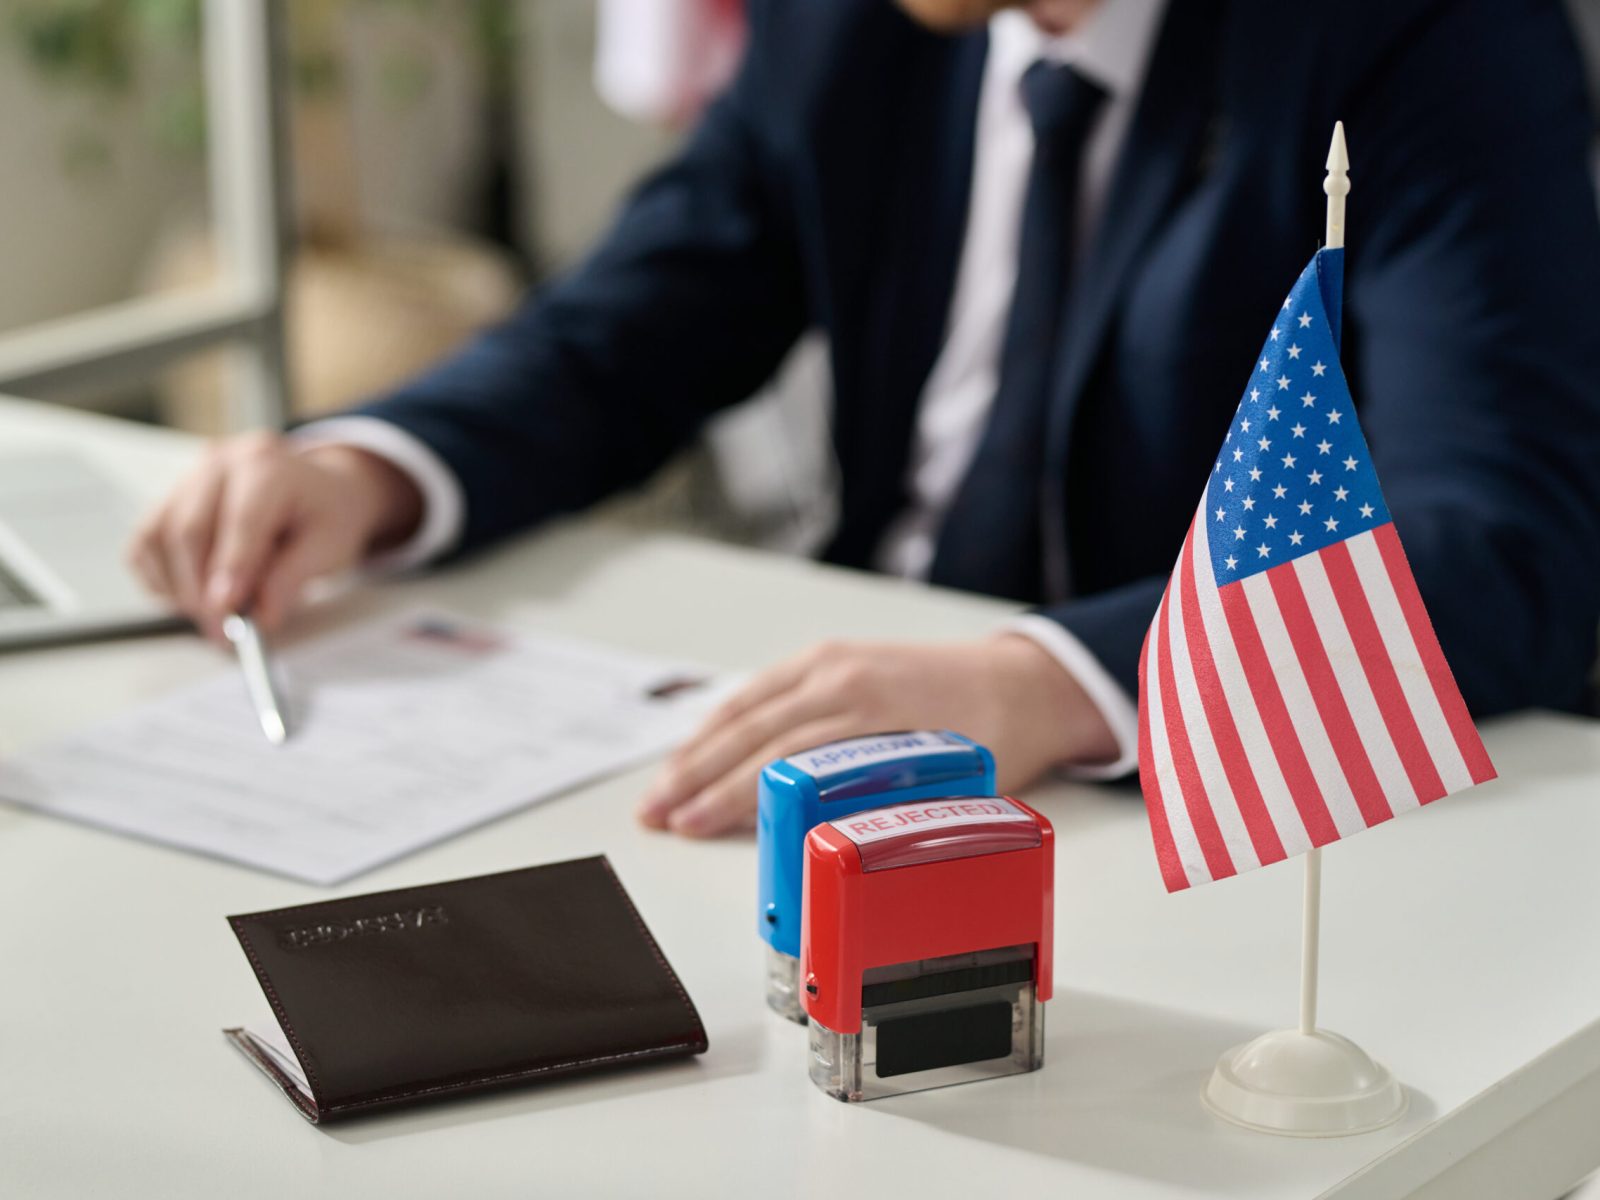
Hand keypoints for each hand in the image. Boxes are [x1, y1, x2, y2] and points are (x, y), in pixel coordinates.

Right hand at [128, 433, 423, 637]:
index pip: (241, 519)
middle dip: (200, 589)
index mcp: (267, 465)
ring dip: (178, 587)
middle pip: (190, 528)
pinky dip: (161, 578)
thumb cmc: (324, 513)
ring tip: (210, 616)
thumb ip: (291, 578)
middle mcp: (219, 463)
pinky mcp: (168, 499)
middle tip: (219, 630)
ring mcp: (187, 478)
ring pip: (159, 536)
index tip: (226, 609)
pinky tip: (189, 596)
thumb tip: (260, 615)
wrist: (314, 487)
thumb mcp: (329, 545)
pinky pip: (145, 543)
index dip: (230, 567)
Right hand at [638, 633, 1118, 836]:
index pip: (781, 757)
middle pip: (751, 732)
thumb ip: (888, 810)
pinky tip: (696, 747)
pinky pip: (761, 690)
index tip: (693, 824)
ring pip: (746, 707)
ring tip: (660, 791)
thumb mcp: (950, 781)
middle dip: (695, 777)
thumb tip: (829, 857)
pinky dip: (722, 721)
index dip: (731, 794)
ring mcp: (831, 661)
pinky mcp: (827, 658)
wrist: (1019, 680)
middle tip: (656, 816)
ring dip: (697, 750)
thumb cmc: (993, 733)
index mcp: (871, 707)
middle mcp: (842, 676)